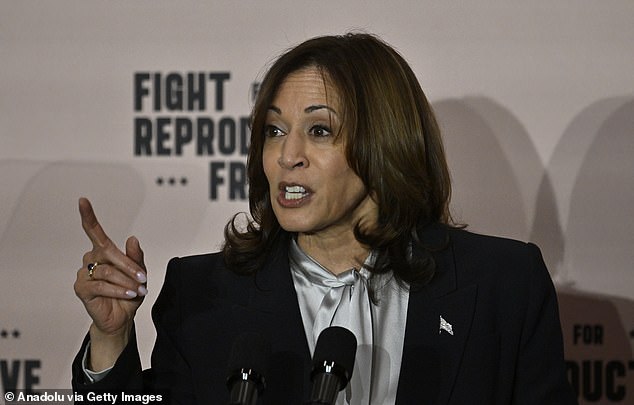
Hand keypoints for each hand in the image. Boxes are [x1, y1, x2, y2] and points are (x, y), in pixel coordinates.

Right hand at [73, 197, 147, 369]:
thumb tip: (132, 239)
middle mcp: (91, 260)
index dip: (89, 216)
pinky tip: (128, 295)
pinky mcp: (82, 288)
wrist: (122, 318)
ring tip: (138, 290)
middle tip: (143, 278)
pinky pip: (102, 286)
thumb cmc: (129, 293)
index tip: (83, 201)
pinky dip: (119, 290)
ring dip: (127, 281)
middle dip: (129, 266)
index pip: (94, 231)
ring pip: (108, 271)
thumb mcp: (139, 273)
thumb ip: (136, 257)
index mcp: (103, 253)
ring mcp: (84, 274)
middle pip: (109, 253)